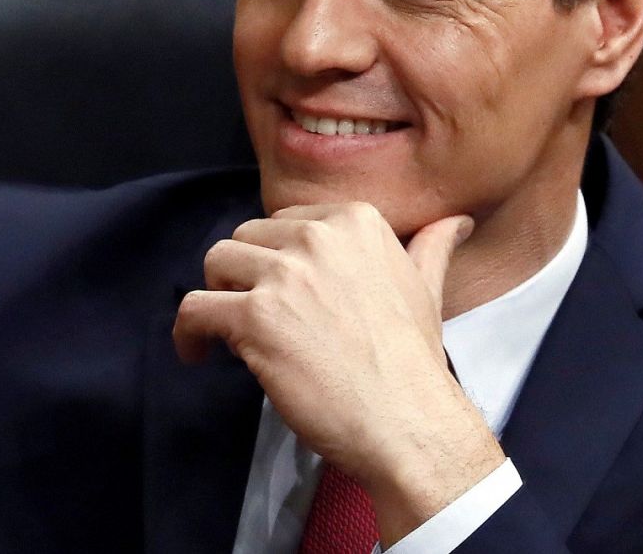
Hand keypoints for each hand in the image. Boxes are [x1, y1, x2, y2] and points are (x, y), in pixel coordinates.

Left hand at [171, 203, 503, 543]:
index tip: (284, 293)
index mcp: (355, 221)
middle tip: (258, 317)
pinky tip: (198, 352)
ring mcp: (284, 276)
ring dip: (217, 297)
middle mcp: (317, 237)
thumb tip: (454, 221)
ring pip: (215, 264)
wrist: (409, 422)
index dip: (276, 258)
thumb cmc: (414, 363)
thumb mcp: (427, 289)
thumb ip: (429, 247)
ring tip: (230, 333)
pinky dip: (188, 332)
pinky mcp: (255, 318)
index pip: (284, 221)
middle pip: (244, 239)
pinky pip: (194, 309)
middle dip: (244, 276)